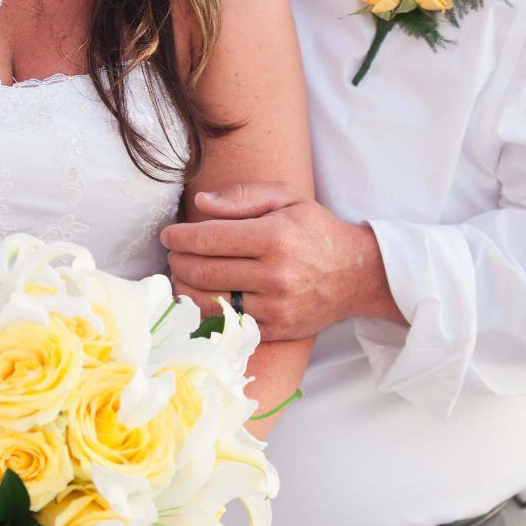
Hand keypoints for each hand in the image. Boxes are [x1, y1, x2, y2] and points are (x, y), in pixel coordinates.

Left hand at [161, 183, 405, 340]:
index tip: (168, 234)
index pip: (208, 238)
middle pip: (202, 271)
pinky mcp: (274, 330)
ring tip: (181, 273)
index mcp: (273, 237)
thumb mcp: (286, 197)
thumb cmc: (315, 230)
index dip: (179, 237)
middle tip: (172, 253)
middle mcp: (273, 275)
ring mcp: (273, 307)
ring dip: (184, 287)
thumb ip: (242, 195)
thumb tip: (200, 203)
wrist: (356, 275)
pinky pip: (224, 323)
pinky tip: (199, 295)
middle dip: (177, 261)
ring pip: (207, 301)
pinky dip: (203, 310)